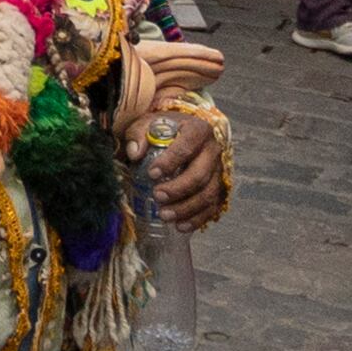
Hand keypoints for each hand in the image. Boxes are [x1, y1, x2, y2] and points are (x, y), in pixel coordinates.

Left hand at [145, 111, 230, 230]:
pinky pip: (212, 206)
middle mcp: (212, 150)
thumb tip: (134, 152)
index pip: (187, 146)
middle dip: (178, 189)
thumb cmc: (161, 129)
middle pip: (200, 174)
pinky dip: (198, 218)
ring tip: (164, 216)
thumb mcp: (146, 124)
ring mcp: (217, 170)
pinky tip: (181, 226)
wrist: (179, 132)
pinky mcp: (217, 187)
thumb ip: (138, 135)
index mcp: (198, 130)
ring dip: (187, 208)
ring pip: (208, 193)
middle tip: (157, 196)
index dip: (170, 161)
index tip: (152, 173)